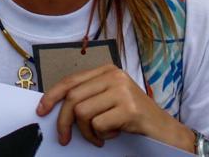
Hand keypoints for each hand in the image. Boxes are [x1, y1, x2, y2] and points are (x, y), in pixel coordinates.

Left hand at [36, 64, 187, 148]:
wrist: (167, 131)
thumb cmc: (134, 117)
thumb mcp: (110, 100)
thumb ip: (88, 97)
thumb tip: (56, 106)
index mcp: (107, 70)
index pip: (70, 81)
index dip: (52, 96)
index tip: (41, 110)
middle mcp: (114, 76)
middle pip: (72, 98)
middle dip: (63, 121)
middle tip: (65, 138)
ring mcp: (122, 91)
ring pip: (82, 113)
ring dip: (87, 132)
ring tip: (99, 136)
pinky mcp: (129, 109)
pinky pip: (98, 125)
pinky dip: (101, 136)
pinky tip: (113, 135)